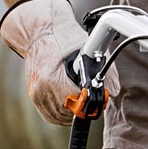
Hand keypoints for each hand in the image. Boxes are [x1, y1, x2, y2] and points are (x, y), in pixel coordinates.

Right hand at [0, 0, 120, 125]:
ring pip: (60, 117)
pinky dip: (62, 112)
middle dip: (83, 107)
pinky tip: (71, 100)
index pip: (77, 103)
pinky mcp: (34, 96)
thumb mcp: (87, 47)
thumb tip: (113, 90)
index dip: (90, 101)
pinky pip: (51, 115)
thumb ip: (105, 69)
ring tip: (81, 97)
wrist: (39, 30)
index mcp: (51, 78)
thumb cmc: (62, 35)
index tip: (97, 97)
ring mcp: (36, 94)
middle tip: (91, 96)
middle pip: (69, 113)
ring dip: (73, 111)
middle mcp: (41, 89)